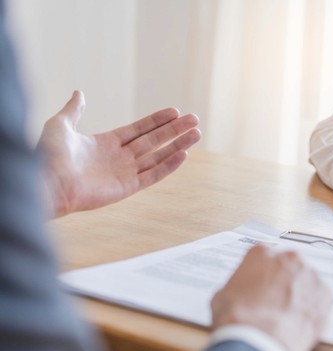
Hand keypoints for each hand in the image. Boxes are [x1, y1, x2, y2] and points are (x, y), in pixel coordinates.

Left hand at [39, 91, 200, 216]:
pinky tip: (183, 155)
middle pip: (154, 141)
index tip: (175, 111)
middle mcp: (119, 158)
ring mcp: (125, 173)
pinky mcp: (127, 187)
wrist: (47, 182)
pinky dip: (168, 166)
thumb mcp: (60, 125)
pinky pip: (153, 175)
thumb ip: (74, 110)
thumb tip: (79, 93)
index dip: (157, 120)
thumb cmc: (48, 155)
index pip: (139, 130)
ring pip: (158, 156)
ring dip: (178, 145)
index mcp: (106, 143)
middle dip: (175, 130)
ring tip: (196, 134)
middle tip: (194, 119)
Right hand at [211, 246, 331, 350]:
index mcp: (260, 253)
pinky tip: (300, 323)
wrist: (260, 342)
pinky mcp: (325, 294)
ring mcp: (309, 274)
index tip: (261, 287)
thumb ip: (236, 288)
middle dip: (283, 281)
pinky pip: (320, 299)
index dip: (262, 275)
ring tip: (288, 316)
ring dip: (300, 294)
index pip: (263, 257)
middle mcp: (288, 258)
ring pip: (306, 282)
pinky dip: (313, 309)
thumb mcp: (222, 298)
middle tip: (275, 302)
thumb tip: (238, 295)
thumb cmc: (238, 320)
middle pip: (288, 266)